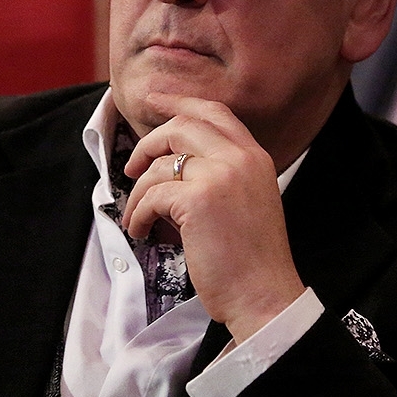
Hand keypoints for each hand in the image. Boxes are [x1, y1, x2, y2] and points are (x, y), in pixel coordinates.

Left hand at [121, 97, 305, 342]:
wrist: (264, 296)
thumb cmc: (251, 260)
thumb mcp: (248, 201)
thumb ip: (222, 175)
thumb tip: (174, 164)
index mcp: (255, 157)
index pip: (214, 113)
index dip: (179, 102)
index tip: (153, 100)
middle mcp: (240, 159)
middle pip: (180, 126)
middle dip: (147, 145)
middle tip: (131, 167)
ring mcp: (220, 176)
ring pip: (160, 165)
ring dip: (138, 193)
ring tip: (138, 218)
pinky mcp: (197, 200)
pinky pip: (151, 195)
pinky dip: (138, 214)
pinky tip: (141, 231)